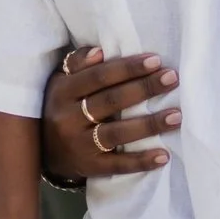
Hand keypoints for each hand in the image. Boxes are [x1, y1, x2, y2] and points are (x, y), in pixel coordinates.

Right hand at [40, 42, 178, 183]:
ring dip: (149, 124)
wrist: (43, 153)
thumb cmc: (61, 108)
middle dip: (144, 89)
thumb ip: (79, 64)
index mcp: (63, 92)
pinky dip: (141, 161)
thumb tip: (100, 51)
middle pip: (111, 101)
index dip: (127, 68)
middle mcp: (68, 118)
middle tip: (172, 78)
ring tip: (176, 116)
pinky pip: (117, 165)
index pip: (98, 77)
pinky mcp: (89, 167)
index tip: (155, 60)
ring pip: (116, 133)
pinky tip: (163, 156)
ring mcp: (79, 145)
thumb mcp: (61, 83)